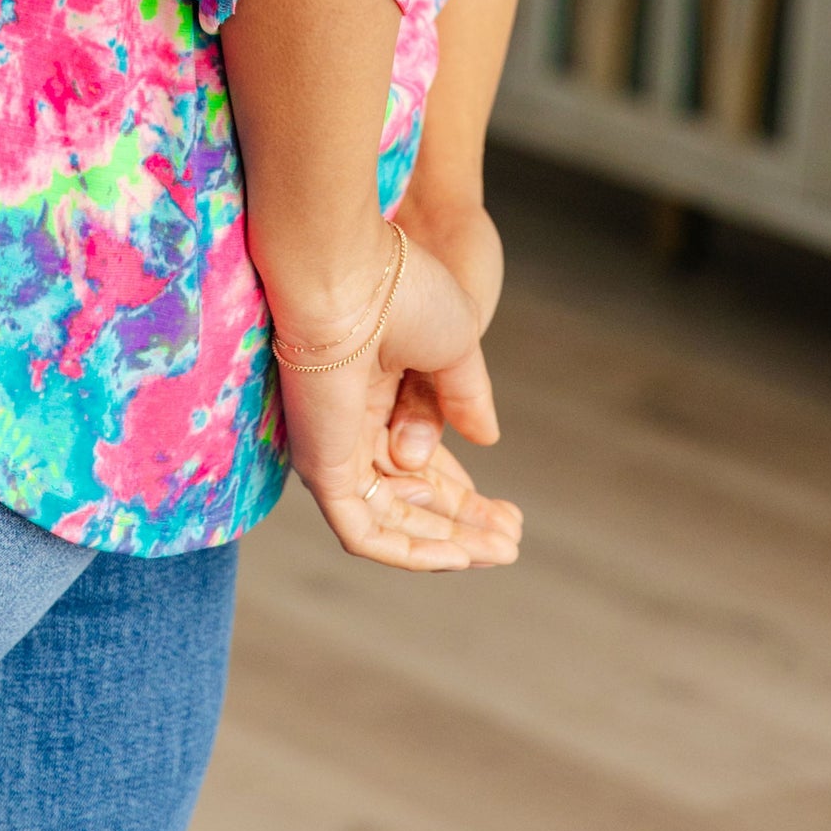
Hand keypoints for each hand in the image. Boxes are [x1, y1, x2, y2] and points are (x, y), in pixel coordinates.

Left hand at [269, 224, 521, 571]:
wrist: (348, 275)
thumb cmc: (398, 291)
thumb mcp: (454, 345)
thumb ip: (466, 396)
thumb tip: (487, 438)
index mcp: (378, 388)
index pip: (420, 459)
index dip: (464, 492)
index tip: (508, 513)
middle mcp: (351, 421)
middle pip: (411, 493)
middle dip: (464, 521)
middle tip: (511, 540)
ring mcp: (333, 447)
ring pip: (392, 518)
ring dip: (448, 543)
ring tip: (501, 550)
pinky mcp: (320, 468)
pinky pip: (364, 530)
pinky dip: (410, 551)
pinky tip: (459, 555)